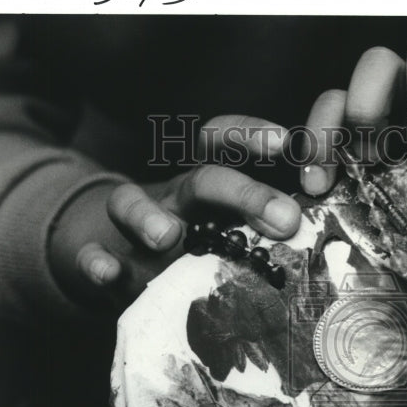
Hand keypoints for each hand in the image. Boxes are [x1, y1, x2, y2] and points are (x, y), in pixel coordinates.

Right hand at [50, 115, 301, 308]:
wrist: (108, 260)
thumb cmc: (185, 249)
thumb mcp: (220, 231)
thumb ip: (262, 228)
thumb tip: (316, 232)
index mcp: (204, 188)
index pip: (222, 143)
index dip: (250, 134)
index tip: (288, 143)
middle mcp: (172, 201)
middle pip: (202, 181)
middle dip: (243, 194)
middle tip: (283, 219)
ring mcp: (131, 231)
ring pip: (130, 204)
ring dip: (147, 216)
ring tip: (166, 237)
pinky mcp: (100, 260)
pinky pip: (91, 255)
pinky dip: (95, 261)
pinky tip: (107, 272)